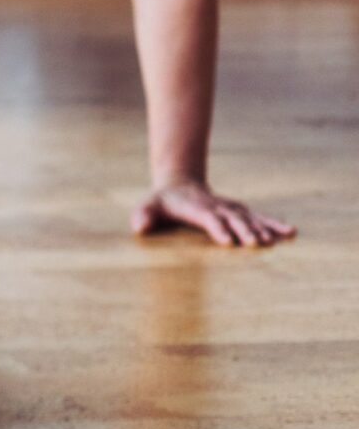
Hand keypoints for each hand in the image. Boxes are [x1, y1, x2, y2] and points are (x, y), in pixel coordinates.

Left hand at [132, 181, 294, 248]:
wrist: (179, 184)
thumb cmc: (161, 201)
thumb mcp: (148, 206)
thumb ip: (143, 215)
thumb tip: (138, 228)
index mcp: (197, 208)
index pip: (208, 219)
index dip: (217, 229)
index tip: (227, 241)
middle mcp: (217, 207)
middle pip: (233, 219)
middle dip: (244, 230)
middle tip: (255, 244)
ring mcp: (230, 209)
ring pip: (250, 218)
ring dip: (263, 229)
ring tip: (279, 239)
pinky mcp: (240, 212)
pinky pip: (260, 218)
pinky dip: (275, 224)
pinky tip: (291, 232)